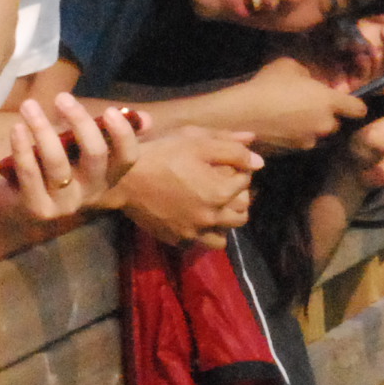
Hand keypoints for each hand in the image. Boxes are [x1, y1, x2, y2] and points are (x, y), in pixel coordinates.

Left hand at [0, 94, 141, 222]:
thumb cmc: (55, 168)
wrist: (17, 205)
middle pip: (95, 155)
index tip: (109, 110)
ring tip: (29, 105)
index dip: (123, 135)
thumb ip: (109, 133)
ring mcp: (64, 203)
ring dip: (43, 129)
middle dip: (80, 122)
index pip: (128, 157)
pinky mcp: (38, 208)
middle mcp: (91, 191)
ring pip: (58, 162)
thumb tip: (145, 118)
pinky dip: (22, 148)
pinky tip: (17, 128)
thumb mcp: (81, 149)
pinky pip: (31, 174)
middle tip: (61, 97)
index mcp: (108, 175)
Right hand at [110, 128, 260, 247]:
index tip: (226, 164)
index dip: (240, 170)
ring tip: (212, 208)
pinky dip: (202, 233)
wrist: (124, 178)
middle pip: (242, 213)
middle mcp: (212, 217)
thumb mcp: (197, 141)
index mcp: (221, 192)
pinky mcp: (177, 239)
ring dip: (223, 223)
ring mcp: (194, 232)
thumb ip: (233, 149)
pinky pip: (199, 243)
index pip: (246, 181)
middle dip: (237, 199)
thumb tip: (259, 162)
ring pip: (224, 236)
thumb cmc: (162, 153)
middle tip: (223, 186)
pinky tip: (193, 218)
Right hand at [231, 54, 369, 152]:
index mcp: (329, 101)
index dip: (356, 105)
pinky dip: (297, 134)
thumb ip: (308, 74)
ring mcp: (309, 139)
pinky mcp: (294, 149)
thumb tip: (310, 81)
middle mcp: (325, 123)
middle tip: (311, 106)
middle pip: (336, 123)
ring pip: (319, 133)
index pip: (358, 109)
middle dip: (328, 116)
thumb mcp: (291, 66)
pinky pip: (302, 141)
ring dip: (313, 126)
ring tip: (294, 116)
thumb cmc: (270, 84)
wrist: (245, 113)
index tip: (348, 102)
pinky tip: (282, 125)